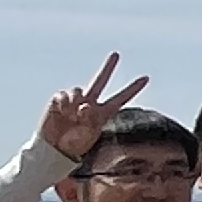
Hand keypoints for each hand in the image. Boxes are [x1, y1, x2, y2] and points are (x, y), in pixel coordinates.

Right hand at [36, 53, 151, 164]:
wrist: (55, 147)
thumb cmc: (75, 143)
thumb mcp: (88, 134)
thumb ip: (90, 119)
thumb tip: (85, 104)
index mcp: (102, 113)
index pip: (121, 98)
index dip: (132, 89)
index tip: (146, 78)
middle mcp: (90, 103)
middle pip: (100, 81)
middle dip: (108, 67)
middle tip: (116, 54)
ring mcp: (75, 100)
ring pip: (79, 89)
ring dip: (76, 101)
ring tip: (72, 116)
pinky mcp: (60, 99)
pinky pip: (64, 94)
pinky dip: (63, 103)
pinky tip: (62, 111)